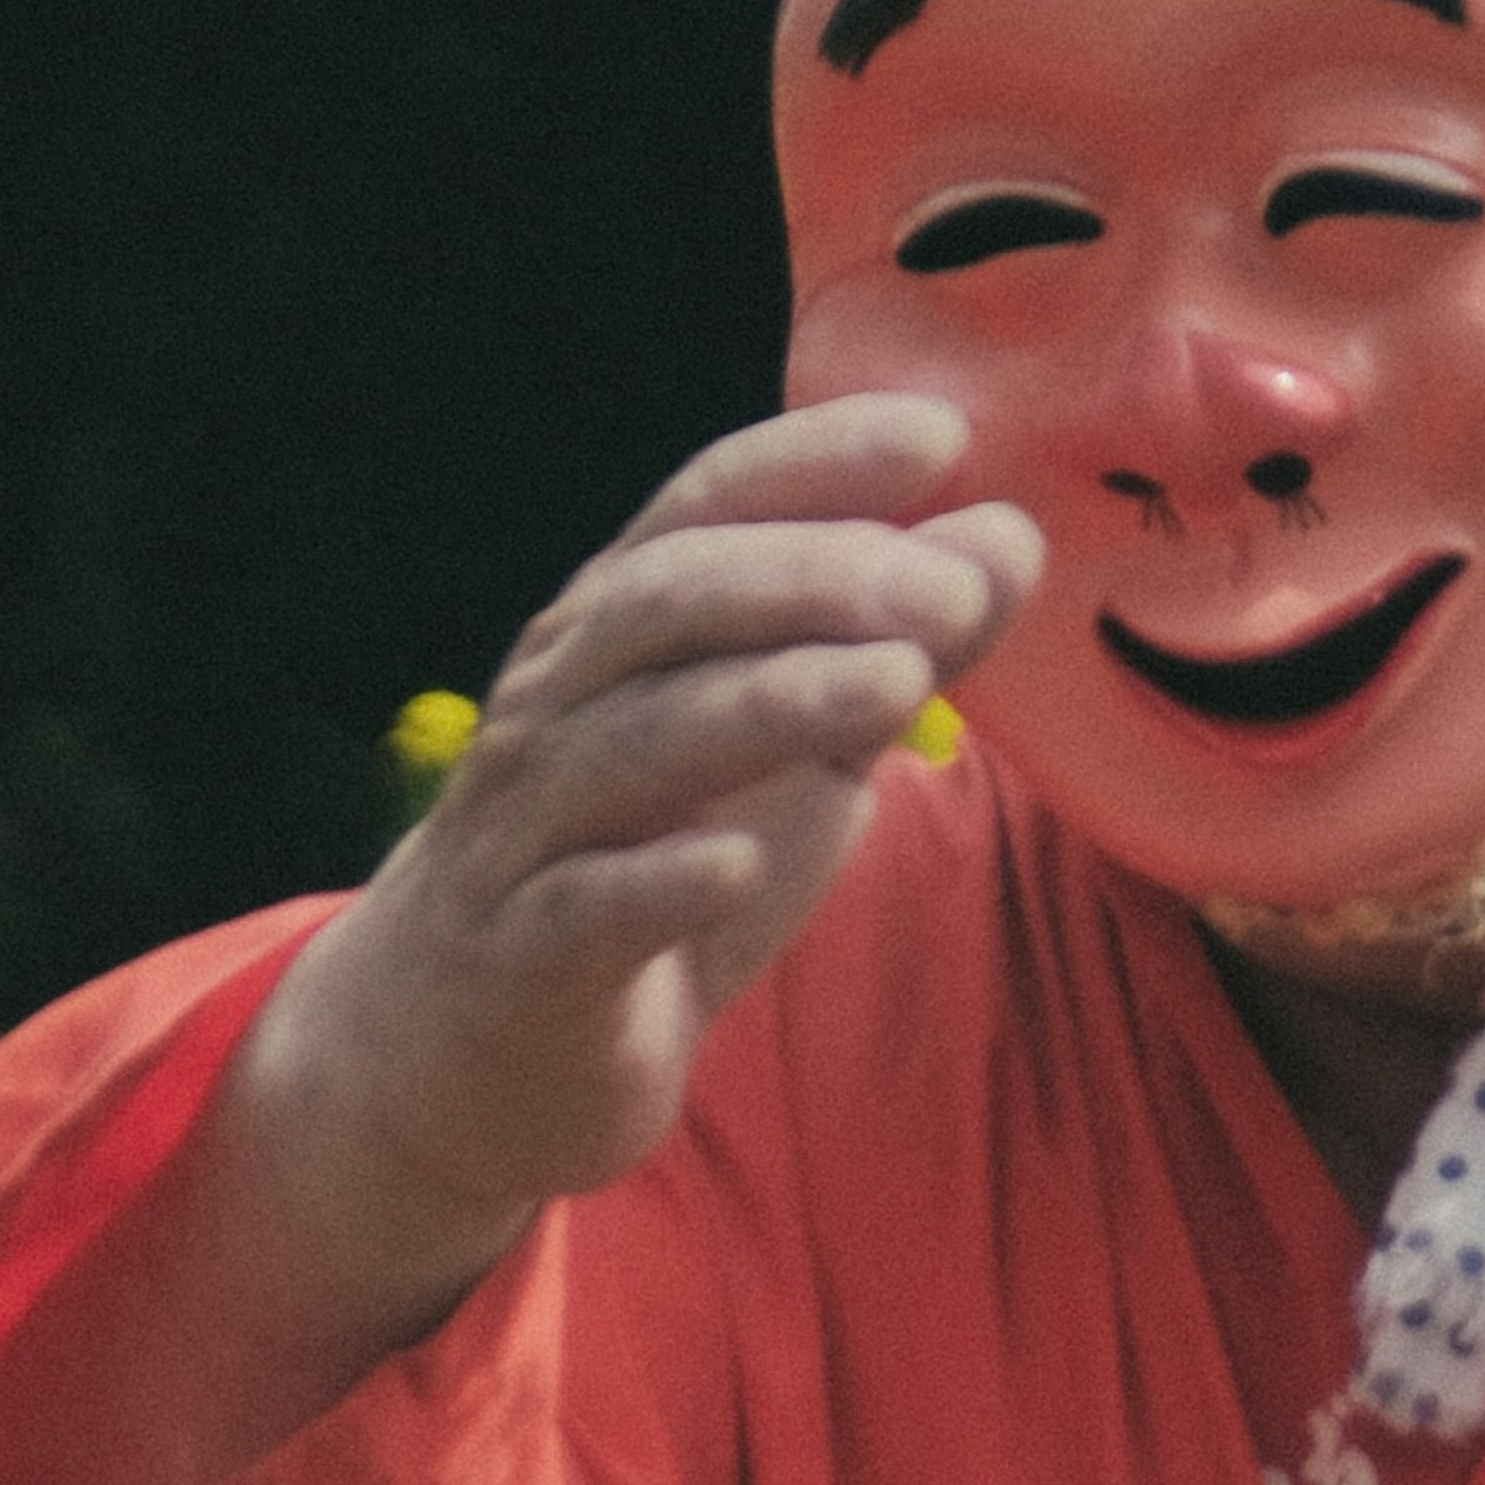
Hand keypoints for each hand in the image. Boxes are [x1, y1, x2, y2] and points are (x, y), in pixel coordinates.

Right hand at [228, 397, 1040, 1375]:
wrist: (479, 1048)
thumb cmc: (647, 863)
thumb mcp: (792, 752)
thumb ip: (888, 645)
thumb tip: (1005, 538)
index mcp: (623, 630)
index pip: (708, 507)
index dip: (815, 462)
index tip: (940, 435)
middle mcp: (562, 702)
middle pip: (671, 605)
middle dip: (812, 581)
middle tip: (948, 586)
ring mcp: (529, 828)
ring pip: (635, 743)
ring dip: (769, 704)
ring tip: (894, 685)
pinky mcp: (522, 957)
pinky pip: (585, 909)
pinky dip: (660, 883)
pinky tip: (739, 867)